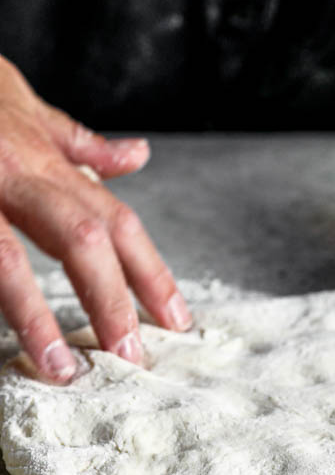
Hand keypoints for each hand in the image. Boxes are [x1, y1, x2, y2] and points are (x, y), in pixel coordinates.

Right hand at [0, 57, 190, 381]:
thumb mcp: (25, 107)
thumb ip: (77, 142)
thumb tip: (137, 157)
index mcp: (42, 159)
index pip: (116, 221)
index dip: (151, 272)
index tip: (177, 321)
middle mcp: (13, 173)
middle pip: (78, 237)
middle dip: (109, 299)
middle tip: (133, 357)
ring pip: (6, 255)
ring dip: (33, 313)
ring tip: (57, 366)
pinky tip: (1, 338)